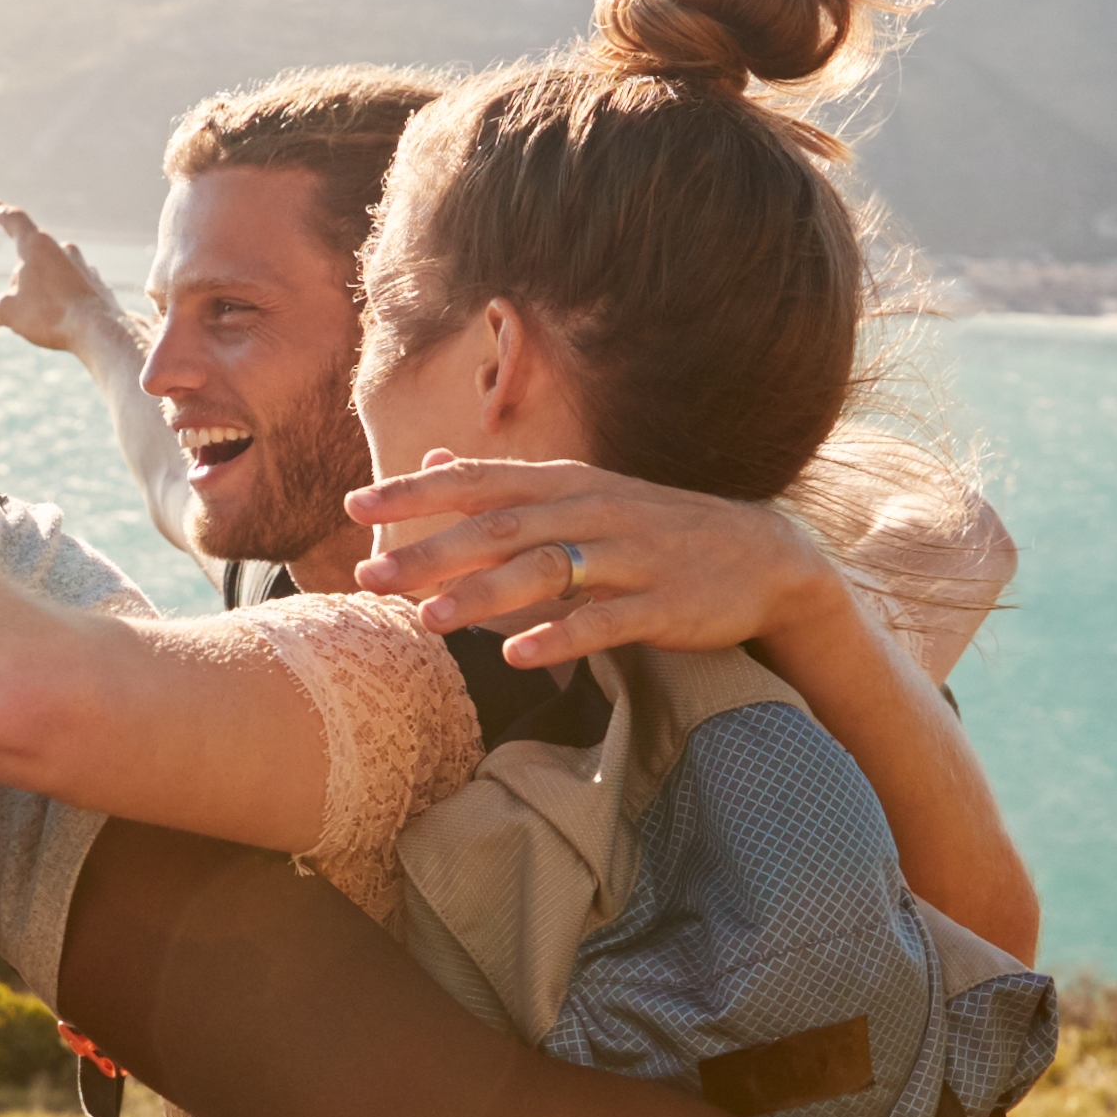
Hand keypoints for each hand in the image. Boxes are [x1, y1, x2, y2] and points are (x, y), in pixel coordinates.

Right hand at [0, 200, 138, 361]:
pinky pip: (73, 290)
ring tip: (46, 318)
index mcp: (37, 246)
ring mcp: (83, 266)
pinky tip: (66, 321)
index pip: (13, 220)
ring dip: (44, 292)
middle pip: (31, 260)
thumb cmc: (50, 316)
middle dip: (21, 282)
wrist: (100, 331)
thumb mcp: (9, 313)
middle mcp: (62, 249)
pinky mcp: (97, 285)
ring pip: (53, 274)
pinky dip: (65, 302)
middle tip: (23, 311)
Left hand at [344, 457, 843, 668]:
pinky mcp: (663, 604)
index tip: (353, 505)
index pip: (479, 481)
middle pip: (500, 527)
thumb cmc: (653, 529)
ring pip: (546, 572)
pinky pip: (605, 621)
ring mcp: (630, 557)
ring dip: (484, 595)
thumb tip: (431, 460)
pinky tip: (519, 656)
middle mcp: (593, 511)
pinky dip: (561, 636)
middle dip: (432, 551)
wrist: (762, 555)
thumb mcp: (581, 494)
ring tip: (428, 619)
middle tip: (370, 575)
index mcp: (567, 485)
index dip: (416, 492)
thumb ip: (505, 485)